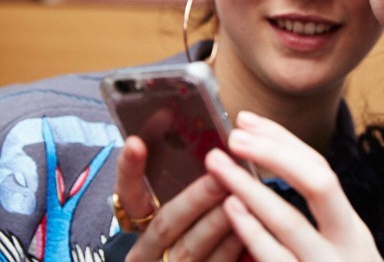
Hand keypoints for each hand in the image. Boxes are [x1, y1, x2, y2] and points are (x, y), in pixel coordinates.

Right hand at [114, 136, 243, 260]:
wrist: (189, 261)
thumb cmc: (193, 224)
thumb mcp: (181, 203)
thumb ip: (184, 180)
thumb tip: (210, 146)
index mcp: (140, 222)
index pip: (127, 193)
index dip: (130, 169)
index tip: (136, 142)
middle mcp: (148, 248)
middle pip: (165, 222)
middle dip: (195, 198)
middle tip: (219, 175)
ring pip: (190, 247)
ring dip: (216, 221)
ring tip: (238, 196)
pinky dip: (231, 245)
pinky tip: (248, 225)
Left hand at [205, 111, 382, 261]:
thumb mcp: (334, 253)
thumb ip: (310, 225)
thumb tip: (266, 178)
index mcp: (352, 231)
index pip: (321, 171)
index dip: (284, 143)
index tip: (247, 122)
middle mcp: (350, 247)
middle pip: (319, 184)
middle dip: (276, 154)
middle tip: (233, 135)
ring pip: (292, 224)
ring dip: (251, 190)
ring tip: (219, 165)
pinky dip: (254, 235)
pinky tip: (232, 211)